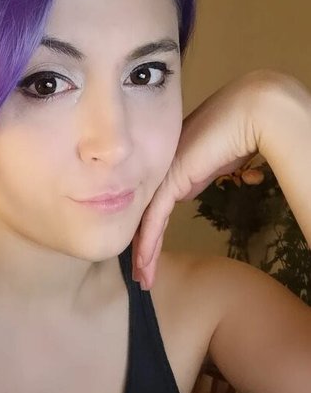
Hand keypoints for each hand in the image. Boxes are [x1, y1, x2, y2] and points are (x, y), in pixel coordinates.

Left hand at [132, 70, 278, 288]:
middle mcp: (161, 169)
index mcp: (170, 164)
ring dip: (145, 253)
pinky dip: (150, 243)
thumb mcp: (214, 162)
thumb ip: (196, 176)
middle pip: (146, 215)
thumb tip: (186, 190)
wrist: (250, 112)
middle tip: (142, 276)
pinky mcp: (170, 180)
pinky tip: (145, 263)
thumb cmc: (239, 132)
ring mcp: (162, 174)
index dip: (150, 231)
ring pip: (146, 221)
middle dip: (143, 248)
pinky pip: (155, 218)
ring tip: (144, 279)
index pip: (154, 204)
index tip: (149, 257)